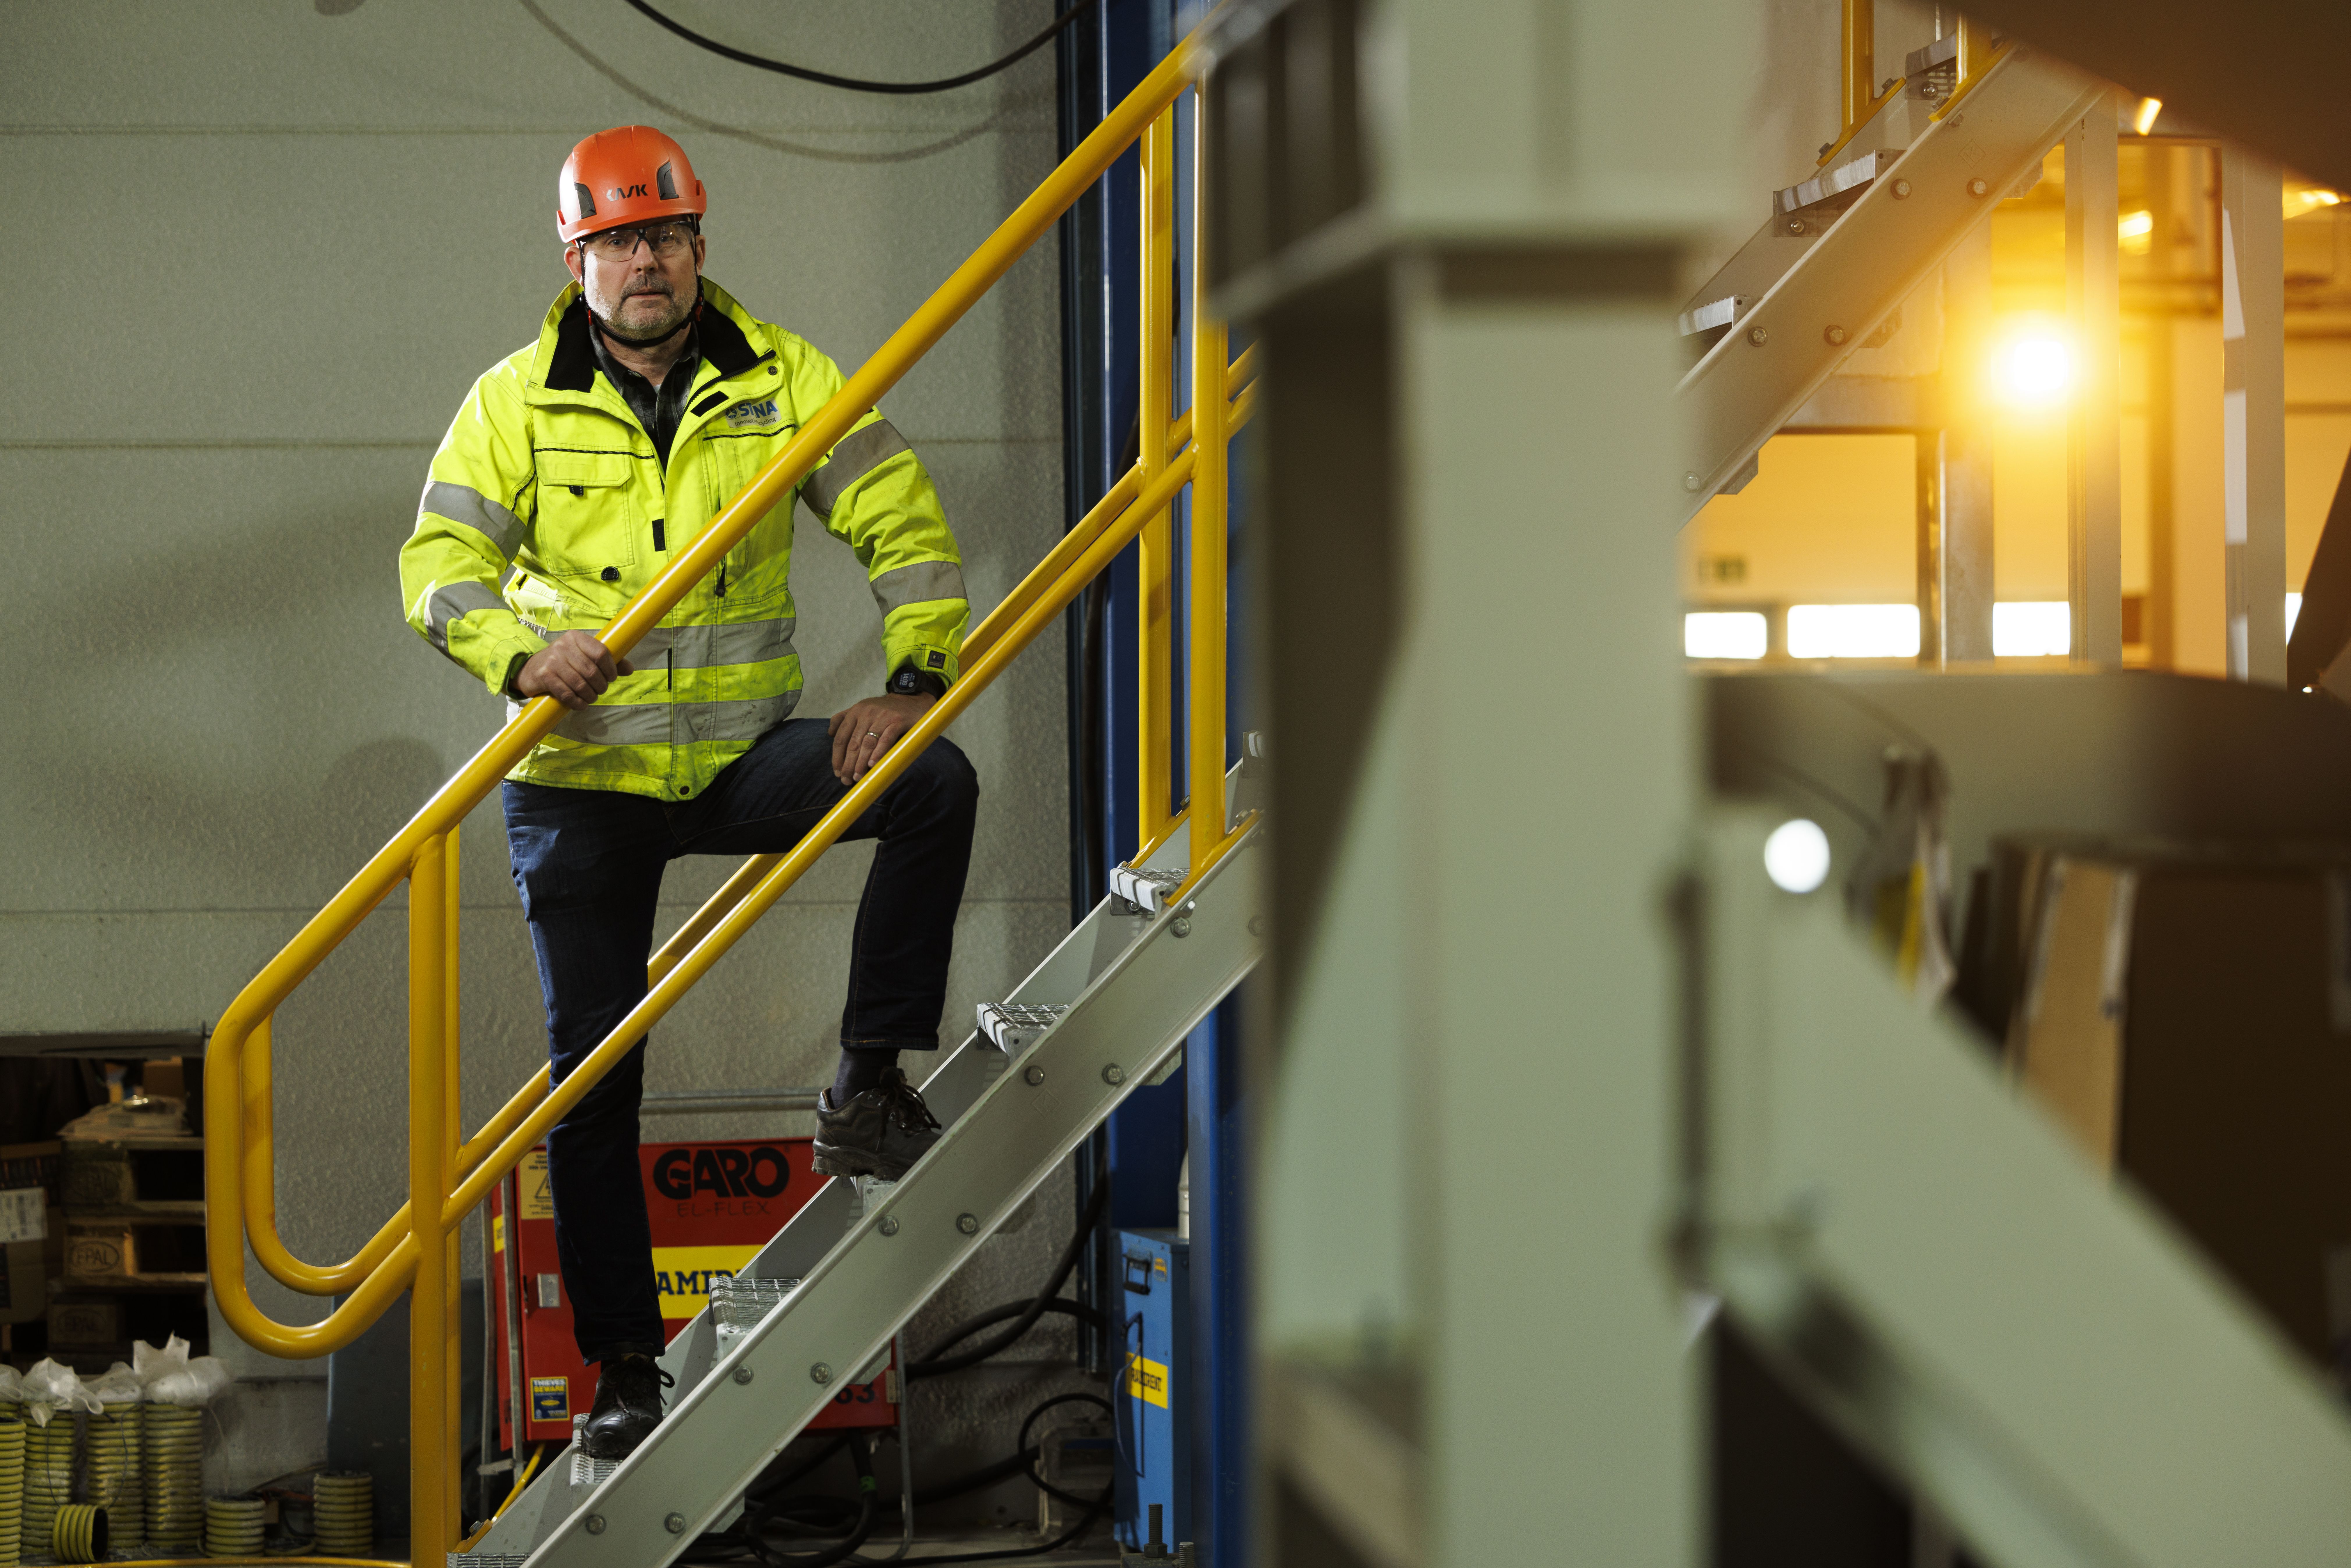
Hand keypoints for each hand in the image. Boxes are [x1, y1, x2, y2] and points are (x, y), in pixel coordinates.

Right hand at [516, 631, 633, 709]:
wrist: (530, 670)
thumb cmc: (563, 663)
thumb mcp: (583, 656)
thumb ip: (606, 661)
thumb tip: (630, 668)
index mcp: (575, 637)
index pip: (601, 653)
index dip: (611, 669)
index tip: (611, 678)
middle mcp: (563, 646)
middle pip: (592, 671)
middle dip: (601, 686)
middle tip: (600, 690)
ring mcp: (552, 661)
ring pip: (580, 684)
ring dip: (590, 696)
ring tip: (591, 697)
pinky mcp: (544, 676)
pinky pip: (567, 694)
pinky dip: (577, 703)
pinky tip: (581, 704)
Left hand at [829, 693, 934, 784]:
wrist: (911, 701)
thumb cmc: (884, 710)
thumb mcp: (862, 709)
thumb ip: (844, 718)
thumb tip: (829, 733)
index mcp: (855, 711)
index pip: (841, 737)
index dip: (837, 756)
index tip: (837, 771)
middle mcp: (866, 712)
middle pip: (853, 743)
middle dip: (848, 764)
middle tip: (846, 779)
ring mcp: (882, 716)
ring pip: (867, 743)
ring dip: (861, 762)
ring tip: (858, 776)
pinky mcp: (897, 721)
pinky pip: (886, 740)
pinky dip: (879, 753)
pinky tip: (873, 764)